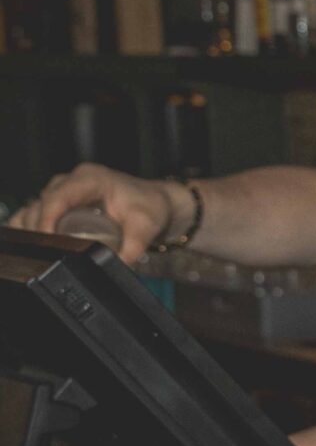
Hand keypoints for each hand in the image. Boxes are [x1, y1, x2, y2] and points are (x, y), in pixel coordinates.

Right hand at [8, 164, 186, 265]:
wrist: (155, 203)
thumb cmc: (150, 208)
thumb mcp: (146, 226)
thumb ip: (133, 246)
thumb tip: (117, 266)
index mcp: (90, 179)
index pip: (58, 197)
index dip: (47, 219)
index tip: (48, 241)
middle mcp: (71, 181)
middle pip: (41, 204)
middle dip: (40, 230)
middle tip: (50, 254)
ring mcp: (62, 190)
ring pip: (33, 209)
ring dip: (33, 231)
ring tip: (46, 252)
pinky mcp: (58, 202)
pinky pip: (34, 214)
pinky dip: (30, 229)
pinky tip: (39, 246)